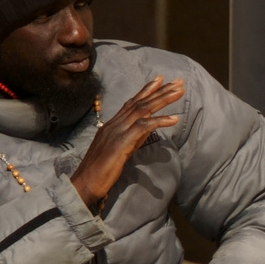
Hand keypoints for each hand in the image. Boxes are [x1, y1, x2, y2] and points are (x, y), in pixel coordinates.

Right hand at [71, 76, 185, 208]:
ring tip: (180, 91)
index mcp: (113, 125)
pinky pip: (143, 127)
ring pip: (142, 109)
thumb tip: (146, 130)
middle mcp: (114, 124)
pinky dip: (159, 121)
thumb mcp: (120, 150)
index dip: (146, 91)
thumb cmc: (100, 171)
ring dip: (162, 99)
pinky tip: (174, 119)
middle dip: (160, 90)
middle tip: (178, 81)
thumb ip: (132, 138)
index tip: (160, 80)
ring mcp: (117, 132)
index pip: (131, 103)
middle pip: (140, 102)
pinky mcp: (121, 142)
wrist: (84, 183)